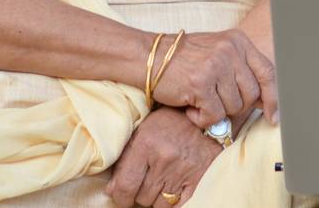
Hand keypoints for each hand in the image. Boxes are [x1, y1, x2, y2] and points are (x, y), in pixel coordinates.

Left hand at [106, 107, 221, 206]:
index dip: (120, 196)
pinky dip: (174, 202)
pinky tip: (174, 189)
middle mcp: (165, 159)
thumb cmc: (169, 124)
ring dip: (158, 197)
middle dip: (141, 192)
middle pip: (142, 197)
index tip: (121, 196)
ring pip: (159, 204)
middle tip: (148, 178)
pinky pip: (179, 206)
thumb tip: (112, 190)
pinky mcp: (199, 181)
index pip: (126, 185)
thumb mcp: (143, 131)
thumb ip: (125, 159)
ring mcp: (183, 171)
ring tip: (164, 179)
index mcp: (147, 143)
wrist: (206, 119)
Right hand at [148, 29, 277, 128]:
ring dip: (217, 111)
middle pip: (252, 95)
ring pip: (234, 107)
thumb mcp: (218, 53)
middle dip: (236, 106)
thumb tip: (267, 102)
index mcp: (238, 40)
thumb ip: (242, 70)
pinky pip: (214, 116)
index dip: (273, 97)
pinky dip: (202, 119)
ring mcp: (215, 65)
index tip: (272, 115)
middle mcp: (229, 50)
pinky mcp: (200, 83)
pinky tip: (190, 107)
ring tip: (199, 99)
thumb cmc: (184, 59)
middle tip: (215, 100)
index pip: (267, 72)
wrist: (149, 57)